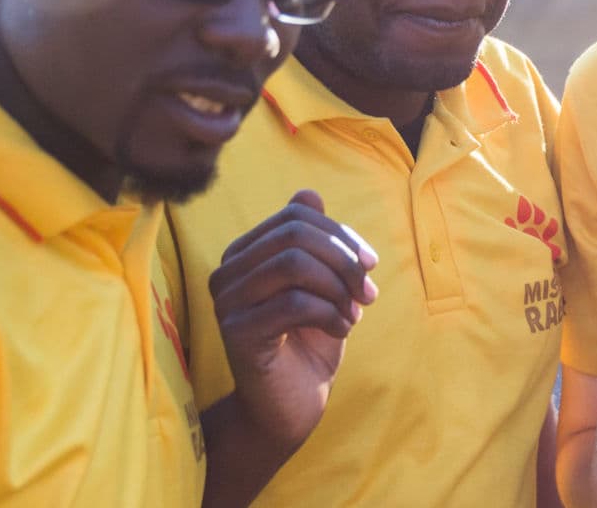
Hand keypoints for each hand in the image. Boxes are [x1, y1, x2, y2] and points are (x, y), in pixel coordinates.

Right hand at [208, 189, 377, 450]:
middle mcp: (226, 272)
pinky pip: (294, 304)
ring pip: (293, 264)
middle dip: (344, 260)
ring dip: (338, 288)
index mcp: (245, 252)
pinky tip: (340, 329)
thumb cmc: (310, 339)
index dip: (341, 234)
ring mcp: (226, 302)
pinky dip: (330, 314)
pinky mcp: (236, 333)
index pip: (296, 215)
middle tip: (367, 293)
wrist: (293, 403)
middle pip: (295, 235)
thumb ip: (314, 241)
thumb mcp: (323, 284)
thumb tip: (308, 193)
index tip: (369, 265)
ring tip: (354, 313)